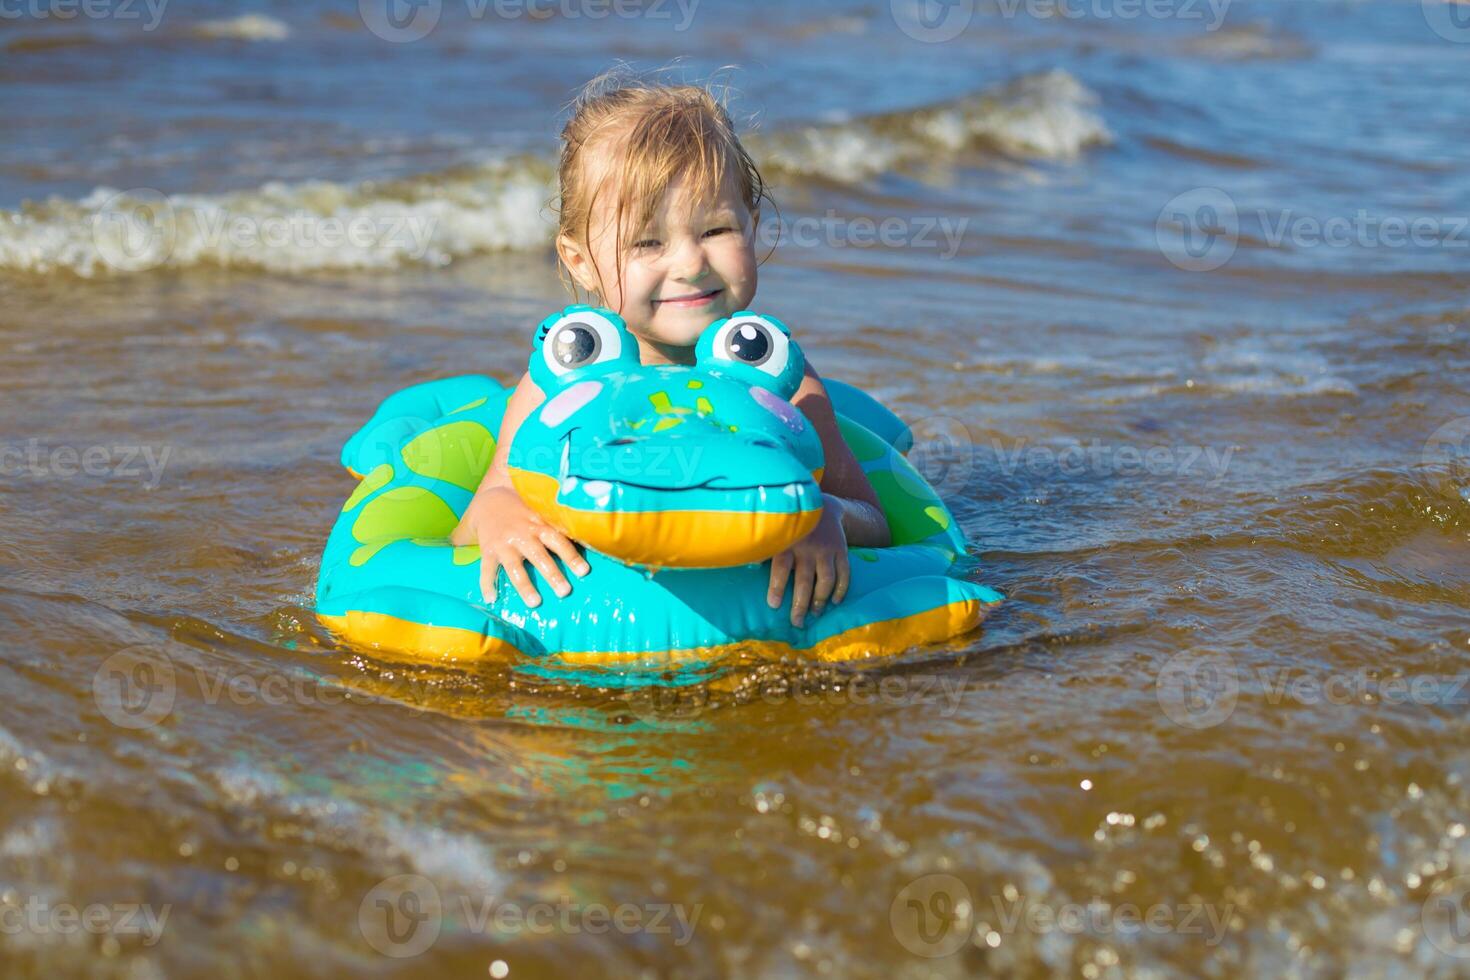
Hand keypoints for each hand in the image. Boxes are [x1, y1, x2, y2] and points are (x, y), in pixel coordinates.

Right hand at [449, 485, 588, 606]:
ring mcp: (504, 544)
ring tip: (535, 603)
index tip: (584, 571)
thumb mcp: (540, 513)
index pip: (558, 541)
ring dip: (525, 586)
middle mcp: (522, 535)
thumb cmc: (524, 513)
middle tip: (565, 592)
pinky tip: (491, 599)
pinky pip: (486, 569)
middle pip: (539, 556)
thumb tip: (588, 542)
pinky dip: (487, 584)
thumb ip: (556, 527)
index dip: (571, 555)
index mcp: (538, 525)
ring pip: (514, 567)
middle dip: (552, 574)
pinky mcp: (487, 550)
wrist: (489, 501)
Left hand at [767, 495, 849, 627]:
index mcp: (787, 543)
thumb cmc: (791, 526)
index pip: (781, 567)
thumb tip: (746, 563)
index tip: (774, 605)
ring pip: (826, 579)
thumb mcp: (776, 532)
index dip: (777, 586)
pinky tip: (836, 601)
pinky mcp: (841, 550)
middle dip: (800, 604)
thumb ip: (763, 549)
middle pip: (804, 580)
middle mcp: (807, 547)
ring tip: (815, 613)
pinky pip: (845, 572)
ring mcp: (826, 549)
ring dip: (821, 599)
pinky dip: (841, 589)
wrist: (822, 505)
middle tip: (796, 622)